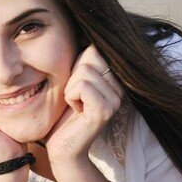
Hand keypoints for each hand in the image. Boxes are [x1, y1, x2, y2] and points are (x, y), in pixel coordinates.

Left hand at [46, 46, 122, 168]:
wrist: (62, 148)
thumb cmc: (63, 115)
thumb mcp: (72, 83)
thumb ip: (81, 63)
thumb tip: (84, 34)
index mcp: (113, 80)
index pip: (94, 50)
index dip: (76, 65)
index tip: (75, 87)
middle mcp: (119, 89)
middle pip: (89, 58)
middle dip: (72, 77)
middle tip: (74, 98)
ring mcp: (114, 100)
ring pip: (84, 72)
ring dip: (70, 89)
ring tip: (74, 105)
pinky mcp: (104, 111)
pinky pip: (82, 86)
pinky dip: (70, 97)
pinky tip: (75, 111)